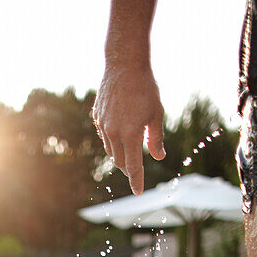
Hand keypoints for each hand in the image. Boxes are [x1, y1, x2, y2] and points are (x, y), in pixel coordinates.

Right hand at [92, 61, 165, 194]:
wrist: (124, 65)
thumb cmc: (145, 88)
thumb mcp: (156, 114)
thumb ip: (156, 138)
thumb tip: (158, 156)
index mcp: (131, 134)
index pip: (134, 166)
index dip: (137, 181)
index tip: (138, 191)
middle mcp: (114, 133)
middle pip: (121, 162)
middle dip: (129, 169)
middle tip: (136, 171)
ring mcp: (103, 125)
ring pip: (111, 151)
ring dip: (121, 156)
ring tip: (130, 153)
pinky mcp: (98, 117)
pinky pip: (105, 137)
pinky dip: (113, 142)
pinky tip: (120, 135)